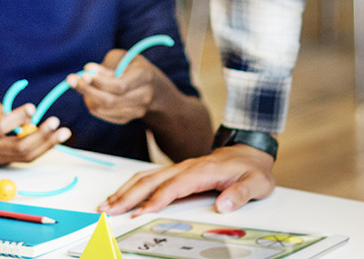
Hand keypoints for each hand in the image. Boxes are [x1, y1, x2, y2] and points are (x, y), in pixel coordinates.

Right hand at [0, 99, 69, 167]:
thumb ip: (2, 110)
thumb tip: (26, 116)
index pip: (2, 125)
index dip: (19, 117)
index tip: (33, 109)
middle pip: (19, 146)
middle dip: (42, 135)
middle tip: (56, 122)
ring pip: (25, 155)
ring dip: (47, 144)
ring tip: (63, 132)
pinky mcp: (1, 162)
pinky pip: (24, 157)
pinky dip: (40, 148)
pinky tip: (52, 139)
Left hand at [69, 49, 166, 123]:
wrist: (152, 87)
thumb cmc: (131, 66)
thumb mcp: (122, 57)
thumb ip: (105, 65)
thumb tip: (87, 72)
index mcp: (145, 77)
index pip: (120, 86)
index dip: (100, 82)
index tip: (83, 73)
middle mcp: (144, 97)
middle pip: (111, 101)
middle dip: (87, 90)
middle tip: (70, 79)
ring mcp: (136, 111)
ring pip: (104, 109)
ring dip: (87, 96)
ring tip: (80, 83)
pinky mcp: (126, 119)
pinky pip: (102, 114)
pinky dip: (92, 104)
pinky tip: (90, 93)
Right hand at [101, 143, 274, 215]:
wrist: (251, 151)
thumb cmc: (253, 169)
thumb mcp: (257, 183)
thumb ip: (241, 194)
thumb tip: (224, 205)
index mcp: (204, 170)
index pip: (175, 186)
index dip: (157, 199)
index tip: (141, 213)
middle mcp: (187, 167)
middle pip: (152, 180)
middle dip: (128, 195)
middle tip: (109, 210)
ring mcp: (180, 168)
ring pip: (146, 177)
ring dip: (125, 191)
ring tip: (106, 205)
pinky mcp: (177, 173)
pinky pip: (150, 178)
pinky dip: (132, 187)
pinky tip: (121, 196)